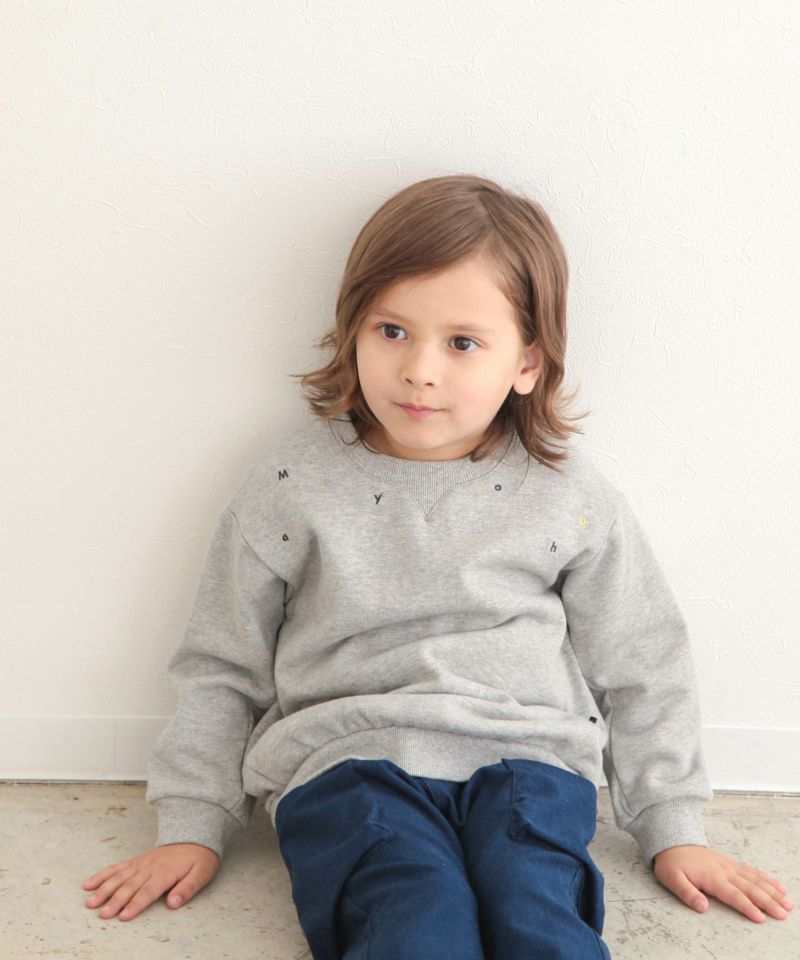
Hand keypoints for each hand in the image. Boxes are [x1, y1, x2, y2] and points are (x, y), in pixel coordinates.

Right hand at [82, 843, 219, 921]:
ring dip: (104, 889)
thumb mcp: (202, 873)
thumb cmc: (199, 858)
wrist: (194, 836)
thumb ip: (188, 888)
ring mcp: (141, 863)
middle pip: (130, 886)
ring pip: (119, 877)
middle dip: (116, 901)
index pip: (148, 891)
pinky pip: (117, 867)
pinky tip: (90, 883)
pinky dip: (103, 875)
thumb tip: (173, 903)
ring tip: (91, 902)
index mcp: (165, 872)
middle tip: (103, 914)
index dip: (135, 904)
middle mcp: (150, 867)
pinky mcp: (136, 860)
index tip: (124, 916)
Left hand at [653, 844, 792, 922]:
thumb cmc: (671, 863)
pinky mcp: (731, 864)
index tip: (761, 918)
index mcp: (711, 877)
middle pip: (750, 888)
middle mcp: (724, 871)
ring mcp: (729, 866)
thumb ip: (687, 893)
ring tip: (788, 903)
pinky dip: (767, 879)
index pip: (733, 894)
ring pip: (755, 879)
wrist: (672, 841)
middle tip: (783, 914)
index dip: (747, 907)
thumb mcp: (671, 878)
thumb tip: (702, 907)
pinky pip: (752, 871)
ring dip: (772, 891)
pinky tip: (778, 886)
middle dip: (768, 901)